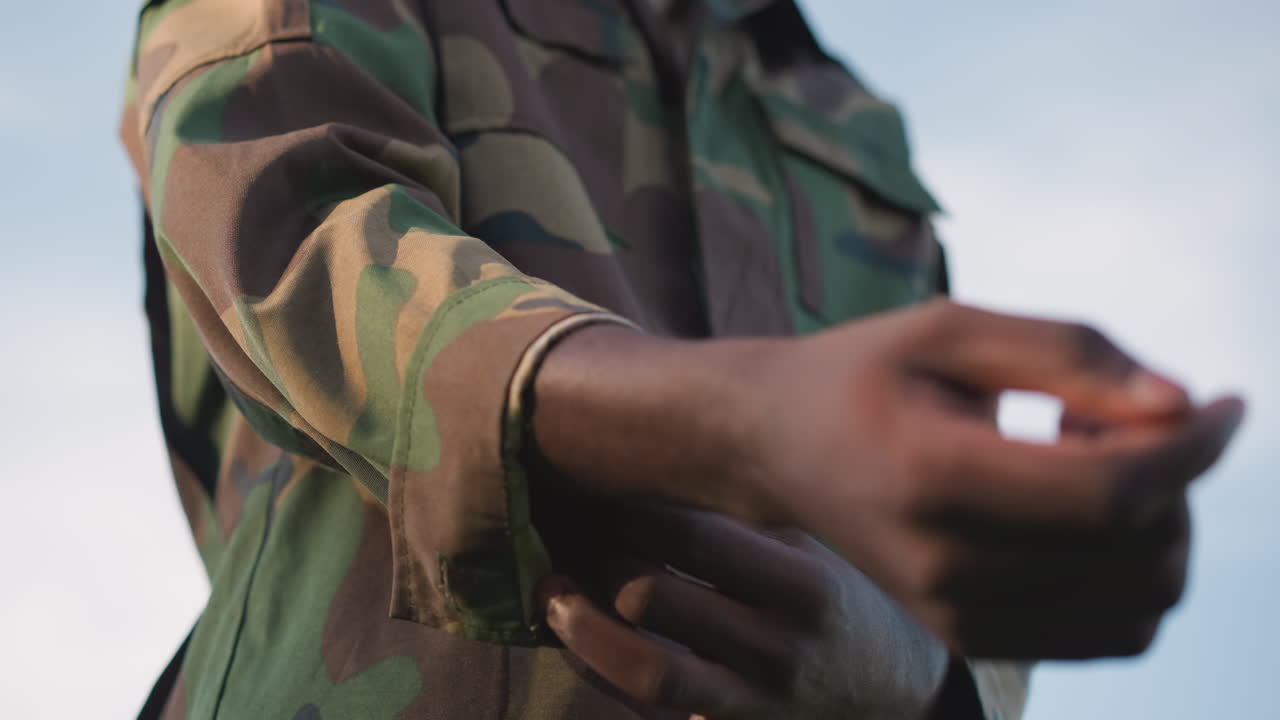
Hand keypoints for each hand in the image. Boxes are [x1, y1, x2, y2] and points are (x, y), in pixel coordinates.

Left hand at [536, 504, 950, 719]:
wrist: (900, 697)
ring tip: (552, 594)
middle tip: (566, 529)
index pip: (692, 536)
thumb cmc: (846, 599)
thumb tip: (652, 456)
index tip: (596, 482)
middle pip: (651, 598)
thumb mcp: (817, 546)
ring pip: (643, 671)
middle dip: (594, 560)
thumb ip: (747, 517)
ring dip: (580, 629)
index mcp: (804, 583)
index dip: (627, 508)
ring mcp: (757, 704)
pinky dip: (602, 675)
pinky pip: (649, 716)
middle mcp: (780, 648)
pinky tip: (579, 639)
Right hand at [742, 300, 1244, 657]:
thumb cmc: (863, 373)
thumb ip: (1070, 352)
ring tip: (1088, 462)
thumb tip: (1185, 405)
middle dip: (1173, 476)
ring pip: (1139, 605)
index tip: (1229, 401)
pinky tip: (1079, 514)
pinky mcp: (966, 638)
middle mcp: (943, 569)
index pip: (1112, 492)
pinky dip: (1131, 572)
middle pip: (1138, 552)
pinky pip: (1109, 632)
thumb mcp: (953, 328)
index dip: (1194, 447)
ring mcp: (954, 617)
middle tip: (1112, 414)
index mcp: (931, 477)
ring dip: (1156, 528)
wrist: (774, 446)